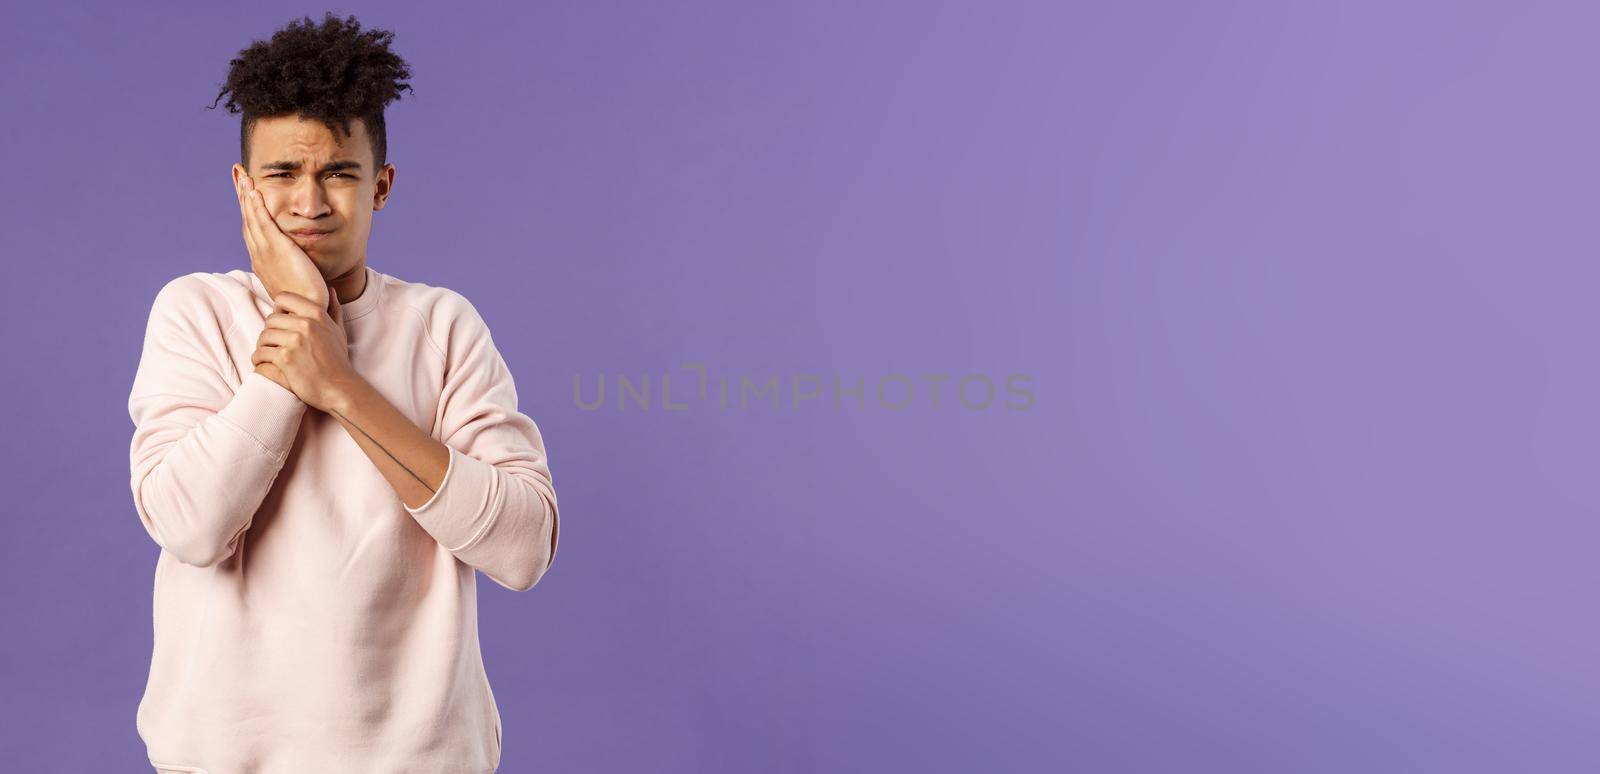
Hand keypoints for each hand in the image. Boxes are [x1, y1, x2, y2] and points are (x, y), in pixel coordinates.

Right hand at [233, 166, 328, 309]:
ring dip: (246, 196)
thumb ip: (294, 267)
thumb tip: (301, 262)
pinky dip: (257, 207)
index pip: (251, 229)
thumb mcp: (296, 278)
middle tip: (238, 174)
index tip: (245, 192)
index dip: (247, 209)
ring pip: (251, 218)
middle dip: (242, 196)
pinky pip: (263, 224)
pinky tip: (254, 192)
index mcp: (262, 261)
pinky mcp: (276, 251)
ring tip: (243, 176)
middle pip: (246, 219)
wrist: (308, 310)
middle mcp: (259, 255)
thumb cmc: (306, 299)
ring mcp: (265, 253)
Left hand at [250, 289, 359, 411]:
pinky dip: (258, 359)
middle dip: (270, 331)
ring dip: (262, 345)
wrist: (339, 388)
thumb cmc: (339, 361)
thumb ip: (334, 309)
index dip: (277, 309)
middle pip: (271, 318)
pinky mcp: (285, 358)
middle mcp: (306, 324)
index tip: (280, 322)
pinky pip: (261, 353)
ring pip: (264, 335)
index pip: (283, 298)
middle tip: (272, 342)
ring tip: (266, 353)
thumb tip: (332, 290)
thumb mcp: (339, 331)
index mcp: (317, 314)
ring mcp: (295, 341)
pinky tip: (262, 363)